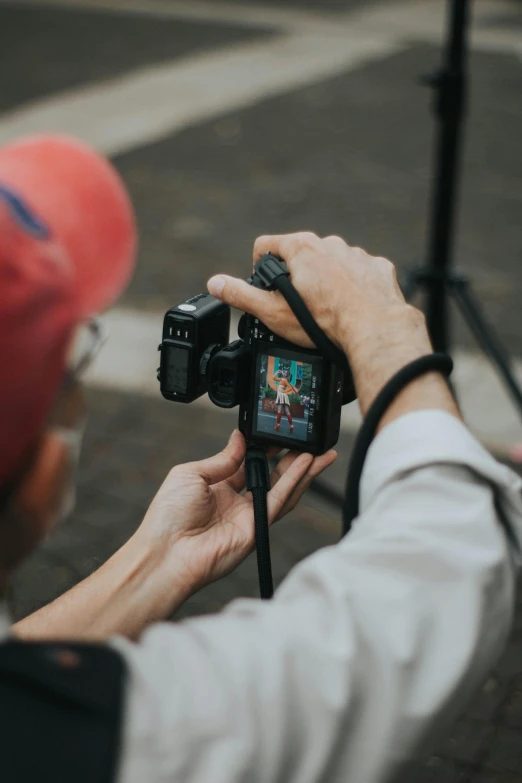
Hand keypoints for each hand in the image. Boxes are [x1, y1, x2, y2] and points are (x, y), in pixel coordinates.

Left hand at [132, 430, 335, 603]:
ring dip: (303, 470)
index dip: (266, 449)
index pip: (249, 464)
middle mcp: (236, 502)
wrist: (166, 552)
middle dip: (292, 458)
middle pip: (272, 476)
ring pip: (283, 488)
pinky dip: (295, 482)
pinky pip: (280, 500)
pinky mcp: (258, 528)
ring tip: (321, 451)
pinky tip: (306, 464)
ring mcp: (249, 516)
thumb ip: (221, 458)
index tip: (279, 432)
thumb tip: (240, 438)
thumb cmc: (168, 516)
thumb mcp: (190, 474)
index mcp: (217, 487)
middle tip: (308, 441)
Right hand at [207, 232, 411, 354]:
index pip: (266, 245)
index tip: (266, 287)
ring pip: (332, 263)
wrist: (375, 330)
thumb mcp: (273, 312)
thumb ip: (242, 295)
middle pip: (301, 255)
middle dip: (296, 277)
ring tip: (327, 310)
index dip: (259, 267)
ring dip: (326, 281)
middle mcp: (330, 244)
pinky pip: (359, 274)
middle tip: (298, 306)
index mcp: (302, 248)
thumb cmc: (325, 322)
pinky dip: (354, 287)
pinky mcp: (378, 268)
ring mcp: (357, 255)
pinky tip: (352, 307)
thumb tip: (216, 284)